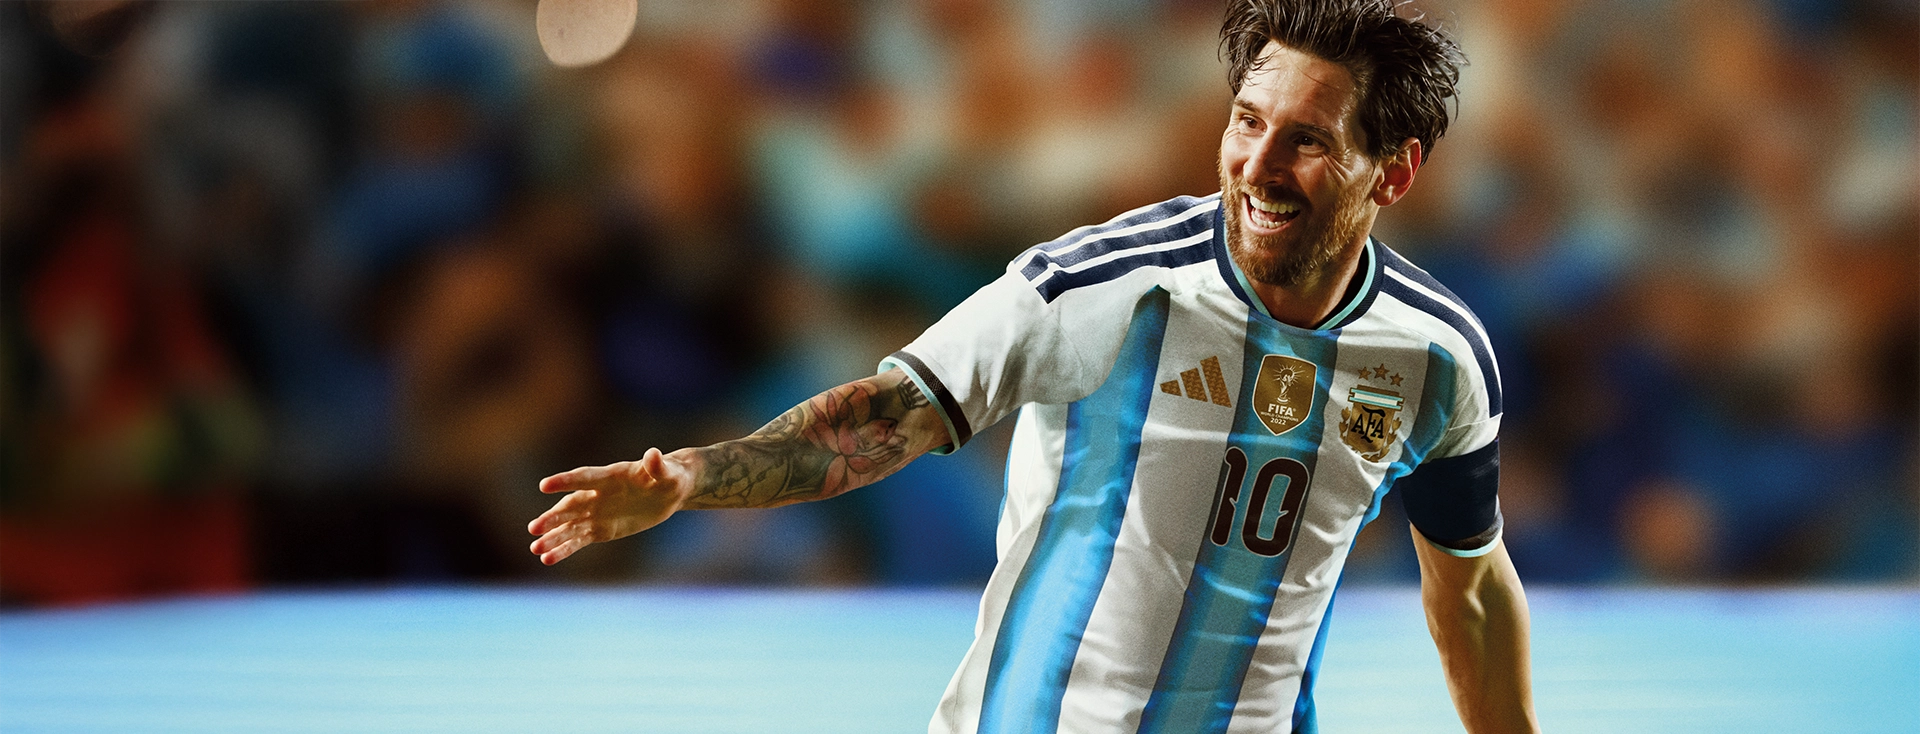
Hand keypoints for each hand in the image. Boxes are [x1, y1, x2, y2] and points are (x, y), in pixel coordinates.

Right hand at [527, 447, 689, 564]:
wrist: (670, 490)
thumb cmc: (670, 476)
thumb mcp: (668, 472)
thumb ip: (657, 466)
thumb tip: (653, 454)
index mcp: (610, 476)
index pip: (584, 478)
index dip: (565, 481)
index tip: (544, 485)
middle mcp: (598, 494)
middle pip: (571, 506)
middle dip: (553, 517)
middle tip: (534, 528)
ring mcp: (598, 513)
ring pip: (571, 526)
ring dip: (553, 537)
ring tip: (535, 549)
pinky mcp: (602, 530)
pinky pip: (580, 540)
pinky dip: (564, 549)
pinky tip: (547, 558)